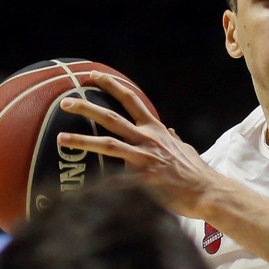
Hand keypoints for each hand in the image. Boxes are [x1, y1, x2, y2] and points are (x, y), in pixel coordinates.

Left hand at [55, 74, 220, 218]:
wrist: (209, 192)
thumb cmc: (197, 173)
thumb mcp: (185, 149)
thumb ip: (173, 139)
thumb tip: (169, 131)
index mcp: (156, 130)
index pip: (131, 100)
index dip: (112, 85)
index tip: (93, 75)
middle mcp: (148, 139)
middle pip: (111, 117)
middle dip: (86, 107)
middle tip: (65, 101)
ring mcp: (144, 158)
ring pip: (108, 144)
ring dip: (81, 140)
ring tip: (59, 138)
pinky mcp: (143, 179)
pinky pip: (114, 179)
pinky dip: (96, 182)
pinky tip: (77, 186)